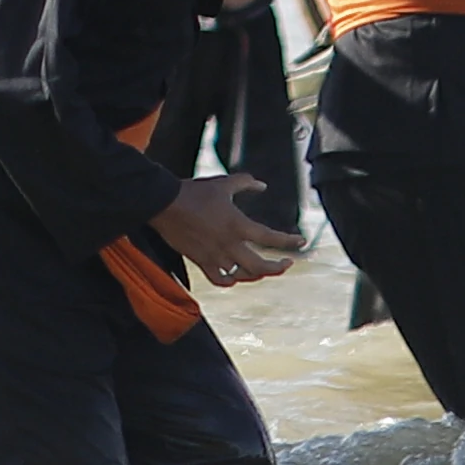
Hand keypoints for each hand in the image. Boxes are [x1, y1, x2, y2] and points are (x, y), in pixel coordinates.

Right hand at [153, 178, 298, 287]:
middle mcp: (231, 244)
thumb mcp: (222, 183)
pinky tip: (234, 277)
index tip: (301, 241)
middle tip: (286, 264)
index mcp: (239, 225)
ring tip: (260, 269)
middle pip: (262, 267)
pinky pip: (219, 280)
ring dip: (255, 274)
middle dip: (279, 267)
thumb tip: (263, 185)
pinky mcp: (201, 261)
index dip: (290, 241)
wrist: (164, 203)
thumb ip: (245, 183)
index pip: (272, 238)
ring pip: (243, 275)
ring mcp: (216, 256)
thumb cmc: (193, 192)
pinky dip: (229, 281)